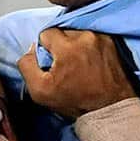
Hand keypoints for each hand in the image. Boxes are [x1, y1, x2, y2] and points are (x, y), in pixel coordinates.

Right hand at [18, 29, 136, 119]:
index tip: (53, 65)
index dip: (46, 50)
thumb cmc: (76, 101)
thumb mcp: (40, 91)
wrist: (110, 108)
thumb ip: (27, 65)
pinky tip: (90, 63)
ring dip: (75, 46)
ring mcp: (101, 38)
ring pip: (77, 34)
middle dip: (60, 46)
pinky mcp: (112, 42)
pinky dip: (88, 47)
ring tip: (80, 65)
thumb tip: (31, 49)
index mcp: (67, 46)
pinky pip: (92, 38)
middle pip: (63, 32)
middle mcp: (85, 37)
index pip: (46, 33)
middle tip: (66, 66)